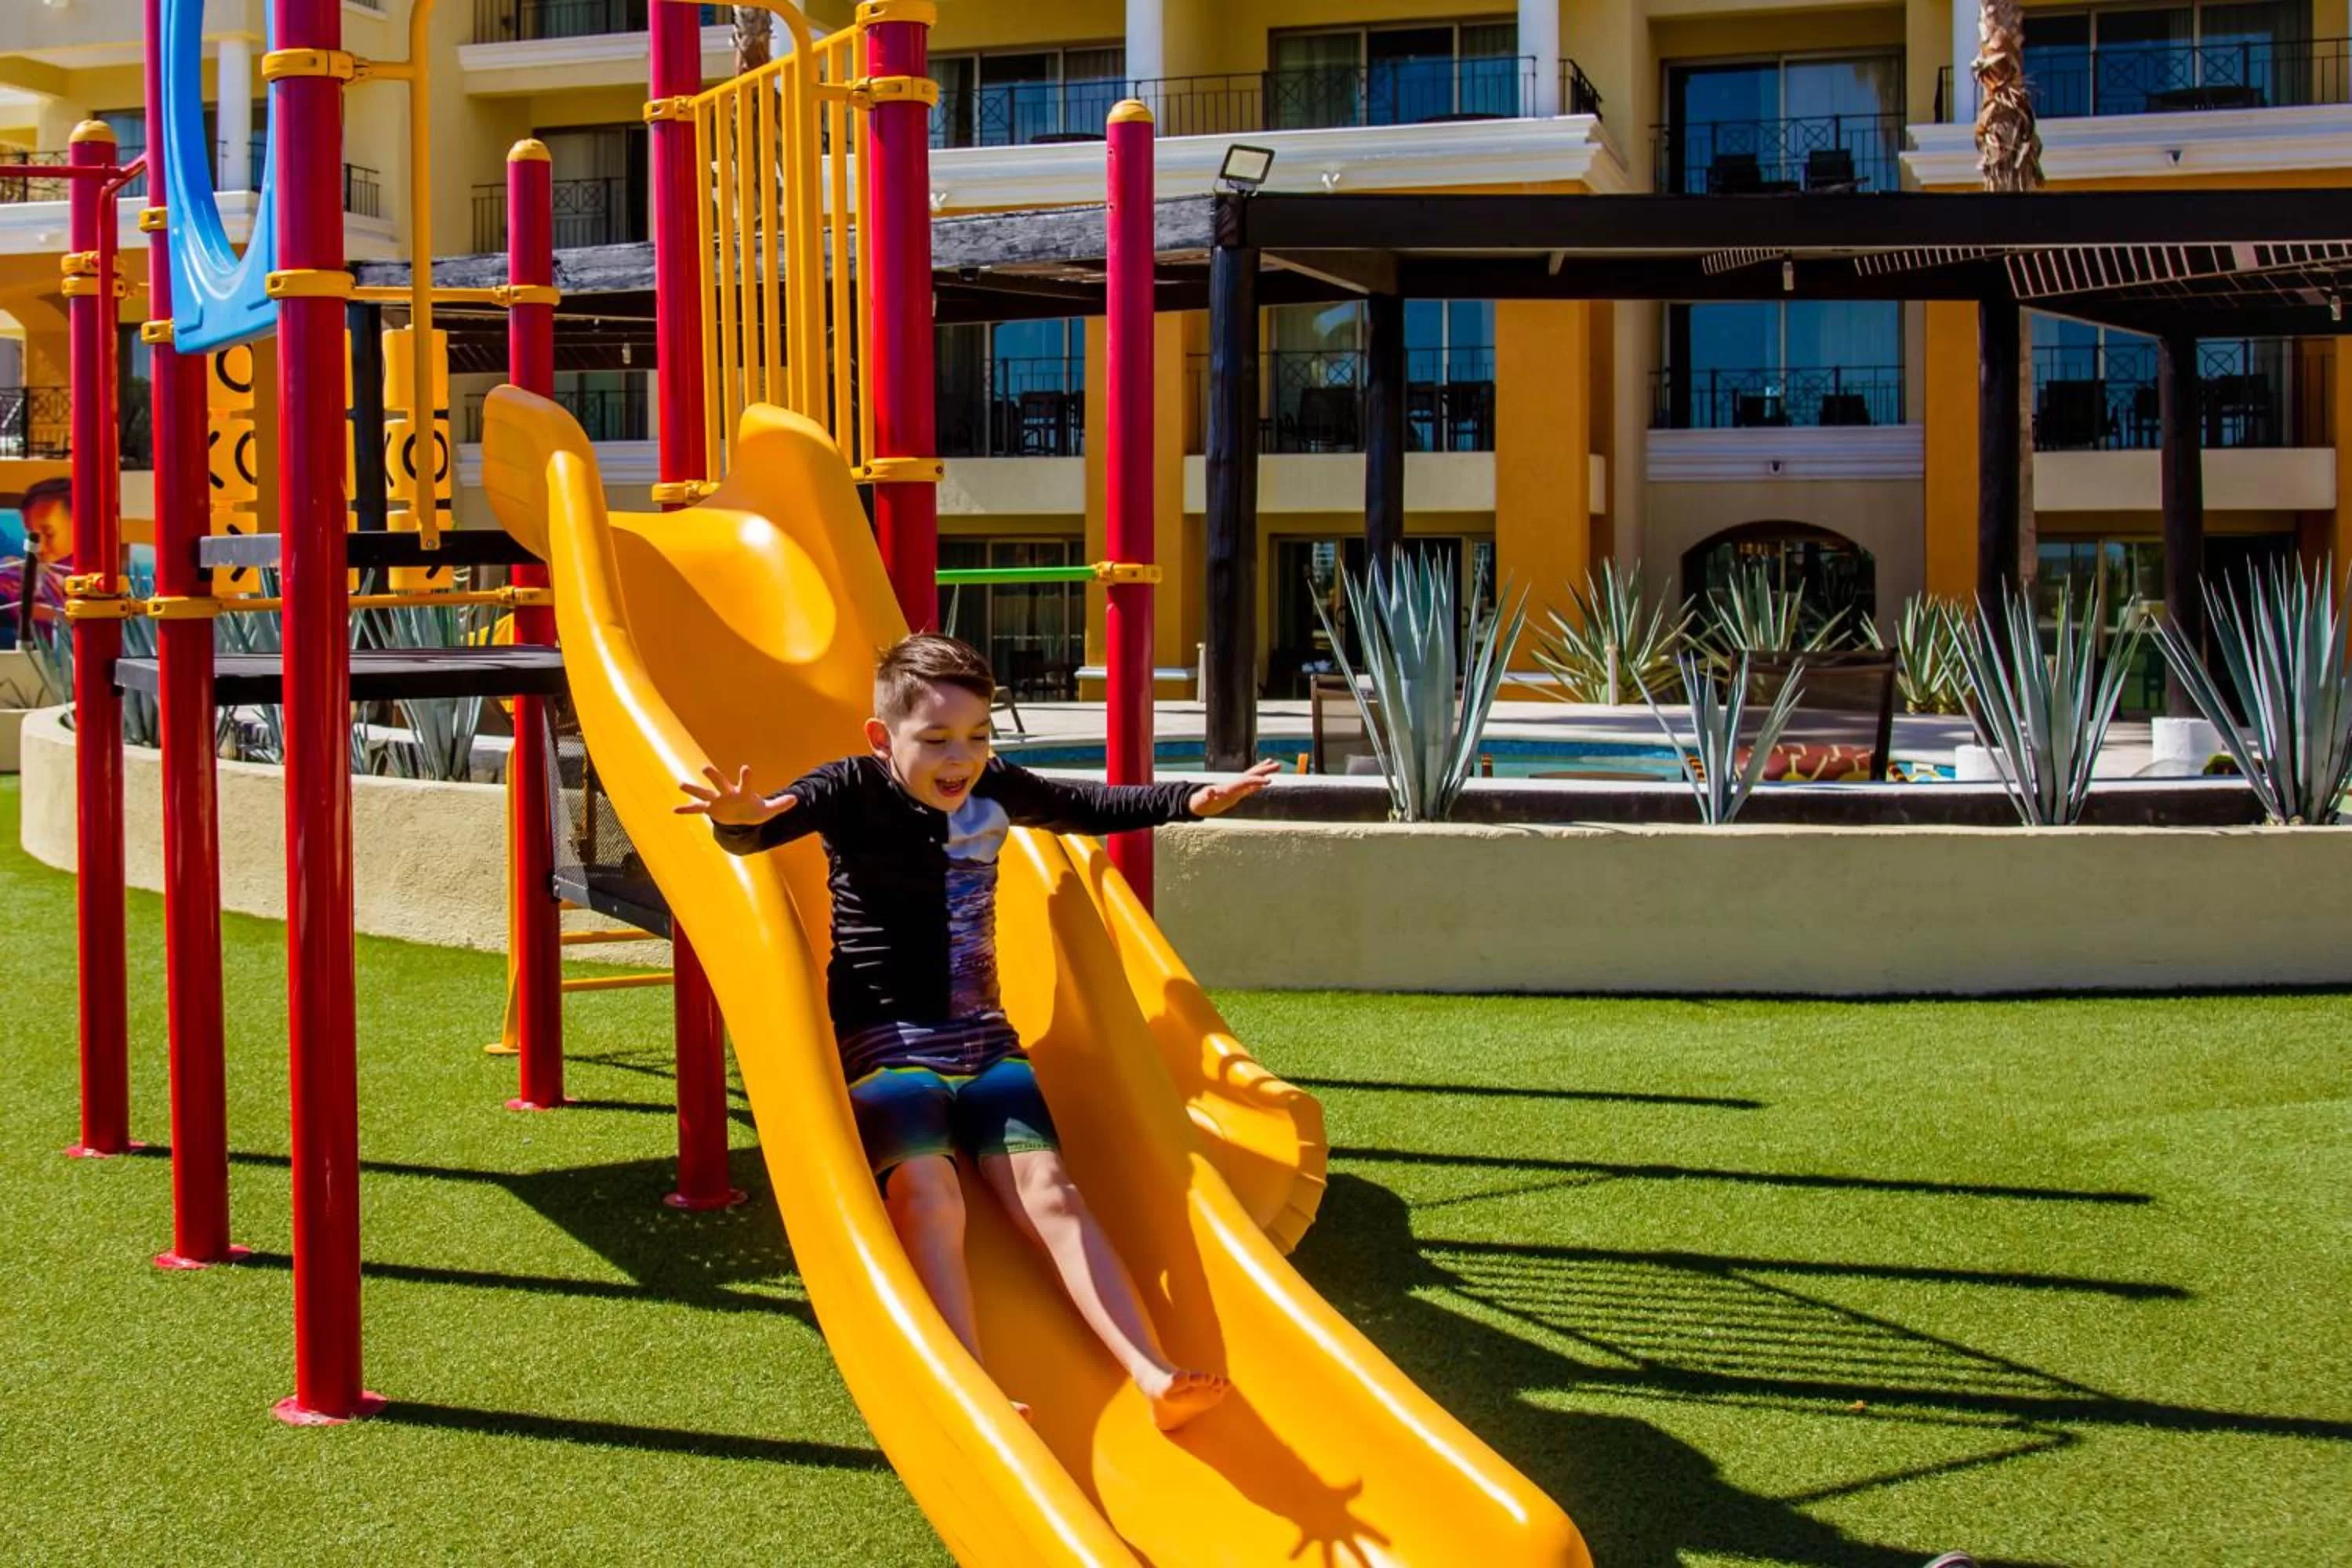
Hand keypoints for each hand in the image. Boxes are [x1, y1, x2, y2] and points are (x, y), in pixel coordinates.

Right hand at [675, 763, 794, 827]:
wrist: (743, 815)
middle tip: (705, 768)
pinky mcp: (711, 810)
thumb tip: (796, 799)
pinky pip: (696, 809)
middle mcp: (728, 794)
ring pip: (704, 793)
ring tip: (680, 783)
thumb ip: (780, 804)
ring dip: (693, 789)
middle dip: (714, 776)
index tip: (746, 768)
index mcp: (743, 793)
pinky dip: (686, 809)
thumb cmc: (755, 810)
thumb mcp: (768, 810)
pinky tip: (674, 809)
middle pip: (720, 783)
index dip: (746, 776)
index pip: (745, 783)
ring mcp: (718, 801)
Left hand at [1188, 758, 1281, 817]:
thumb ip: (1207, 795)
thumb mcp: (1203, 800)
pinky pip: (1251, 786)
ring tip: (1276, 765)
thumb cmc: (1200, 803)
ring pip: (1253, 777)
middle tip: (1278, 764)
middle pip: (1251, 774)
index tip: (1268, 781)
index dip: (1256, 781)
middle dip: (1264, 770)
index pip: (1246, 782)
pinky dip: (1259, 783)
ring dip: (1263, 771)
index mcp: (1229, 787)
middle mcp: (1234, 785)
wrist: (1198, 803)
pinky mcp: (1237, 793)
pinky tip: (1266, 781)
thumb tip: (1210, 791)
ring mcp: (1236, 788)